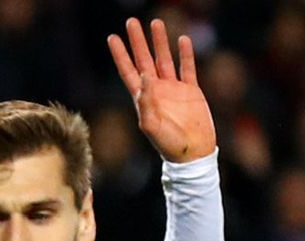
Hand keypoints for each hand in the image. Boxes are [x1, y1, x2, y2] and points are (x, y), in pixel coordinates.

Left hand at [108, 18, 215, 163]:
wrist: (192, 154)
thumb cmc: (168, 145)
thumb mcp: (151, 126)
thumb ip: (146, 102)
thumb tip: (144, 75)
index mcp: (143, 98)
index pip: (128, 71)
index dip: (120, 54)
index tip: (112, 37)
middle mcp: (157, 90)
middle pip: (144, 59)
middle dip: (138, 41)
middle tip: (131, 22)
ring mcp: (174, 89)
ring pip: (165, 59)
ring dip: (160, 42)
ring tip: (156, 22)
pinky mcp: (191, 91)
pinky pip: (187, 68)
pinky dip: (185, 54)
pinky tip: (182, 39)